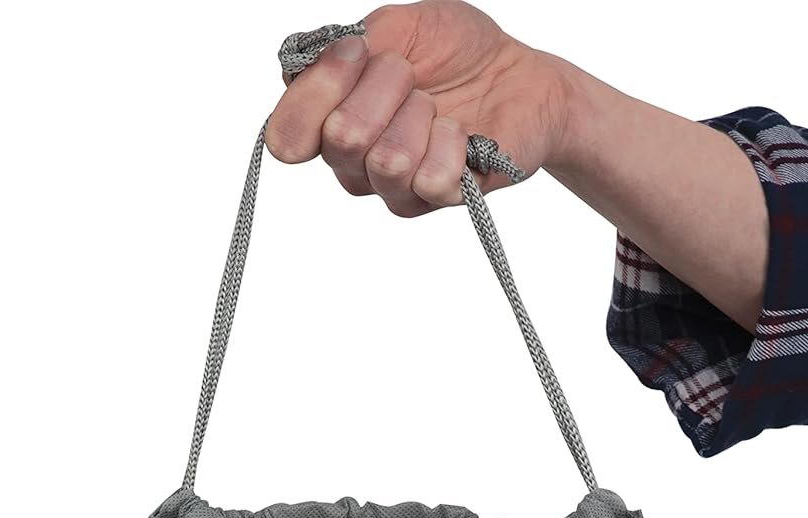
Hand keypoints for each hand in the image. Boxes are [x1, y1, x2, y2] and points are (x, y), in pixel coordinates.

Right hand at [264, 3, 574, 216]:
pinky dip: (453, 141)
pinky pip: (431, 178)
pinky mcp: (435, 200)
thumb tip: (311, 67)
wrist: (519, 75)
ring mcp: (392, 188)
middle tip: (413, 78)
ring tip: (439, 107)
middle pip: (341, 138)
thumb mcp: (399, 28)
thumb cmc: (456, 52)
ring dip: (421, 115)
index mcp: (329, 120)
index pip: (287, 135)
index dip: (321, 88)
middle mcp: (353, 163)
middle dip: (385, 88)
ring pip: (387, 161)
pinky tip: (462, 134)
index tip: (358, 52)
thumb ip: (351, 44)